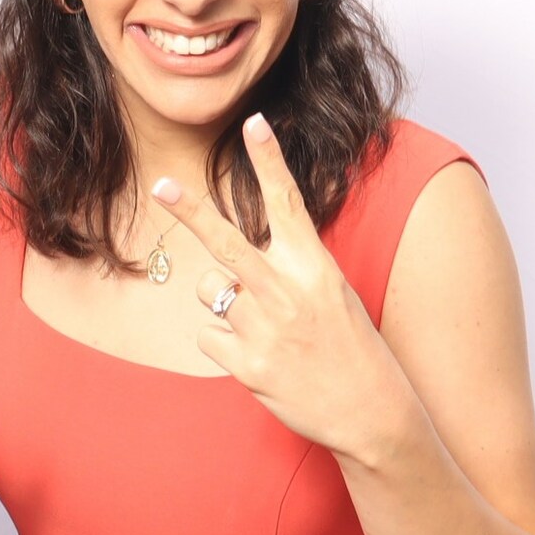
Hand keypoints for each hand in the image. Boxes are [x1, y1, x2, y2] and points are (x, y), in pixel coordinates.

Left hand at [152, 113, 420, 464]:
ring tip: (258, 325)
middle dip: (191, 212)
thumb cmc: (350, 346)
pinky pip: (207, 337)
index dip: (269, 161)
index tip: (254, 123)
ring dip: (222, 302)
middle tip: (163, 186)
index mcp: (314, 267)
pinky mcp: (249, 366)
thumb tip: (231, 262)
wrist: (370, 411)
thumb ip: (287, 270)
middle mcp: (288, 292)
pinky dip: (223, 344)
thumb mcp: (332, 293)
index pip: (287, 203)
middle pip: (226, 242)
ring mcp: (266, 329)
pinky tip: (255, 356)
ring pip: (211, 292)